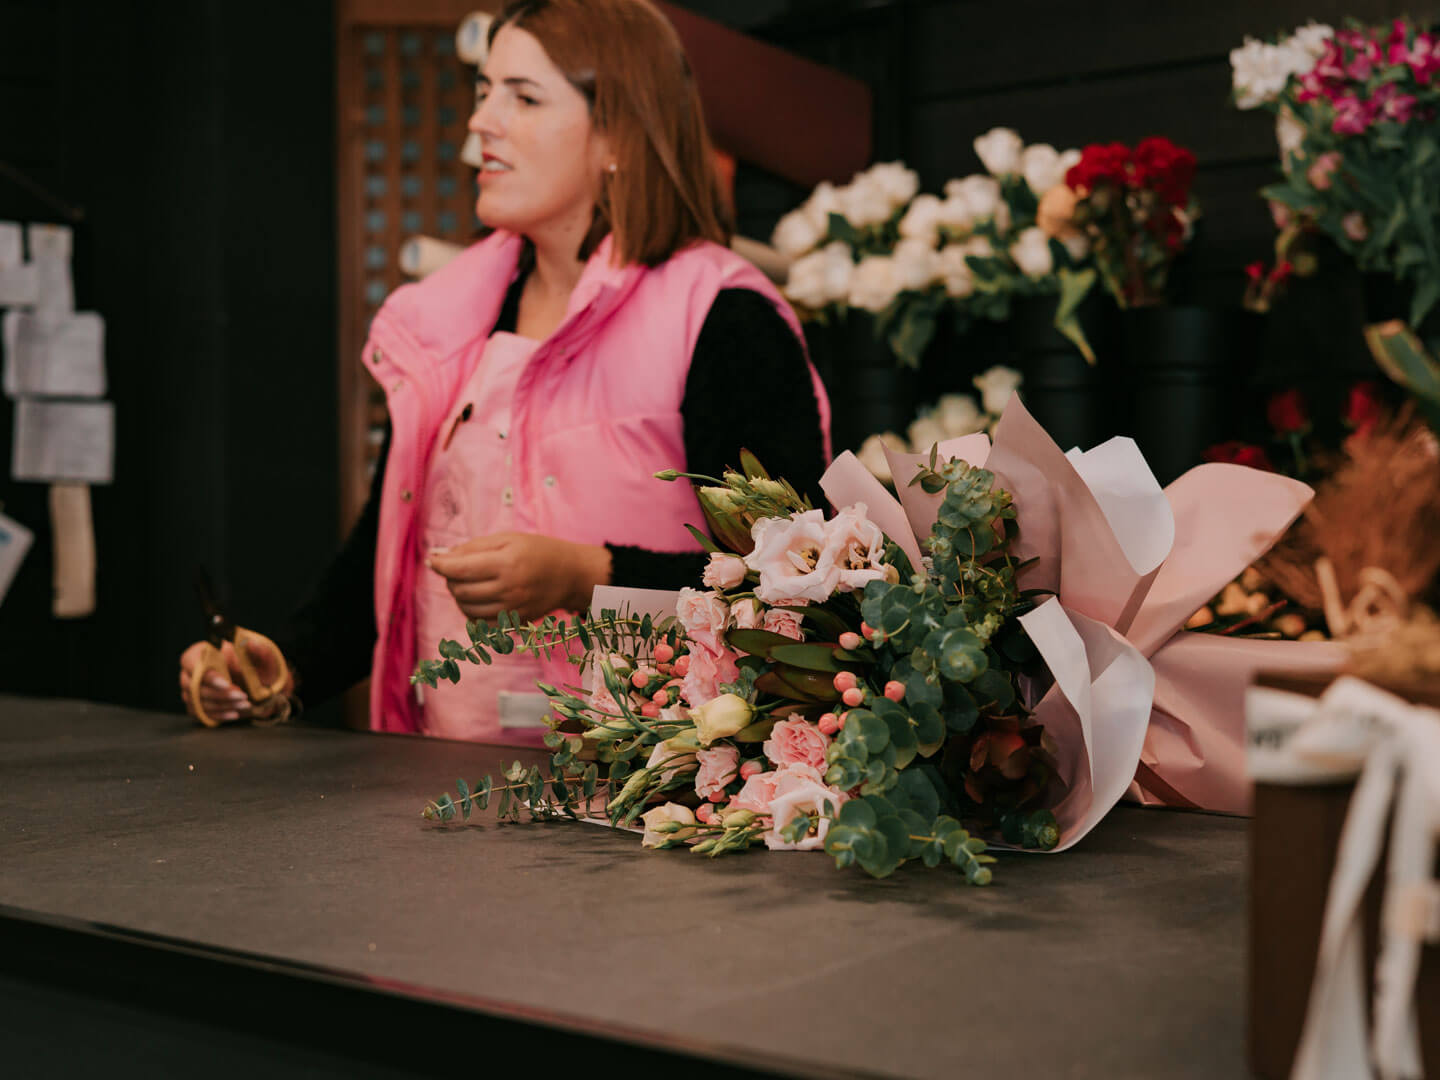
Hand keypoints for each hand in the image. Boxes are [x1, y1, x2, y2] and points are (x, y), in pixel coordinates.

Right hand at [178, 637, 293, 722]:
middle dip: (220, 694)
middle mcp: (188, 672)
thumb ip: (257, 650)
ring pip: (199, 702)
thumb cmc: (250, 662)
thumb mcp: (257, 653)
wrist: (252, 678)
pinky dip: (219, 715)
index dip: (209, 675)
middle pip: (195, 687)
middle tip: (242, 695)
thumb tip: (252, 644)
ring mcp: (189, 691)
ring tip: (244, 704)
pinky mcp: (195, 705)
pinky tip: (234, 713)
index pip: (192, 664)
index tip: (227, 684)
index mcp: (198, 653)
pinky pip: (202, 713)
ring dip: (222, 705)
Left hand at [426, 532, 610, 621]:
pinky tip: (477, 598)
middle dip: (450, 579)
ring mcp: (512, 610)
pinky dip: (470, 611)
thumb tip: (440, 557)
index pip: (460, 569)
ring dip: (458, 595)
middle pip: (460, 590)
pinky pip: (479, 624)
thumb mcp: (507, 538)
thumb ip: (473, 547)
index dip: (440, 565)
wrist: (570, 575)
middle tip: (456, 568)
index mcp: (507, 563)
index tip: (432, 560)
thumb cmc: (537, 550)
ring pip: (466, 608)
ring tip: (467, 582)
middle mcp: (509, 589)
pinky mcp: (515, 623)